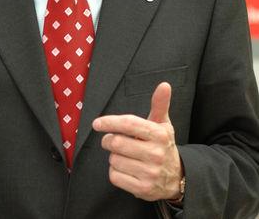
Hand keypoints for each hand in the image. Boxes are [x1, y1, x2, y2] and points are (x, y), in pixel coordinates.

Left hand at [92, 82, 182, 200]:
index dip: (110, 122)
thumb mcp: (163, 124)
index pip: (129, 124)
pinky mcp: (143, 189)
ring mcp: (150, 172)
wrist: (177, 177)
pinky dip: (115, 171)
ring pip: (114, 160)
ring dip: (113, 156)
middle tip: (112, 140)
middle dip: (109, 140)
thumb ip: (160, 104)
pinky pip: (115, 176)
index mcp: (159, 134)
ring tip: (125, 155)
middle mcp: (156, 153)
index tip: (97, 123)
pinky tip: (126, 168)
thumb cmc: (163, 145)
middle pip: (117, 143)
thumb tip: (164, 85)